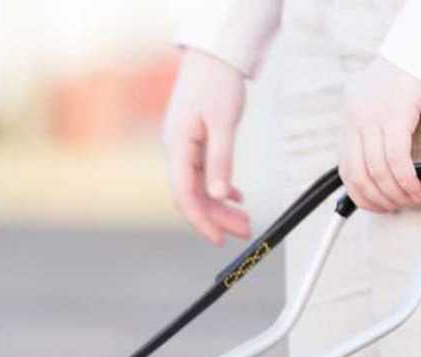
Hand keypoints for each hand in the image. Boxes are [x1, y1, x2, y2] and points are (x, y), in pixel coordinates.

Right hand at [162, 49, 251, 245]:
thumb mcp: (223, 123)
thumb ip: (221, 161)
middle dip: (216, 216)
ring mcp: (183, 146)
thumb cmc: (216, 81)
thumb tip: (220, 194)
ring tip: (244, 219)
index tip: (217, 238)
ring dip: (220, 204)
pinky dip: (219, 186)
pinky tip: (235, 195)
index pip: (185, 194)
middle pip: (193, 194)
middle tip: (243, 231)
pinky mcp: (192, 141)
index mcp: (177, 146)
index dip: (201, 219)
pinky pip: (202, 172)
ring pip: (199, 186)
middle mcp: (176, 149)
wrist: (212, 54)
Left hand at [339, 57, 420, 211]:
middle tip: (398, 207)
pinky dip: (405, 179)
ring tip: (412, 200)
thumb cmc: (401, 78)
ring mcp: (372, 118)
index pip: (345, 169)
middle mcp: (354, 121)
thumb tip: (377, 168)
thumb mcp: (374, 106)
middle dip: (379, 199)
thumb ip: (371, 133)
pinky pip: (395, 158)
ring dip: (395, 193)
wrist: (418, 49)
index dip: (359, 195)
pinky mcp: (394, 114)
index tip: (376, 207)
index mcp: (348, 121)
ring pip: (377, 171)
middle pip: (359, 175)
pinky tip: (416, 188)